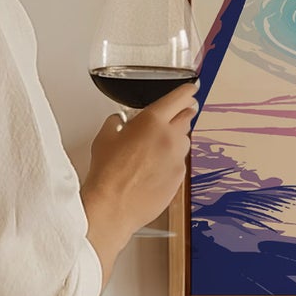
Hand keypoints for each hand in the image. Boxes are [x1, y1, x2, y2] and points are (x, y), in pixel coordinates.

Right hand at [81, 83, 195, 282]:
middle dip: (183, 113)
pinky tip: (154, 169)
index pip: (178, 98)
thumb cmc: (107, 172)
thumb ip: (116, 123)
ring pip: (184, 141)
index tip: (191, 89)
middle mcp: (170, 137)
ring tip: (156, 148)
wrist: (113, 206)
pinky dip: (171, 161)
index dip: (186, 91)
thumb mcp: (104, 138)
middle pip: (187, 117)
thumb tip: (120, 121)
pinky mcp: (180, 177)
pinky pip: (180, 162)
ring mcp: (178, 158)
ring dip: (175, 139)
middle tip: (176, 114)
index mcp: (152, 121)